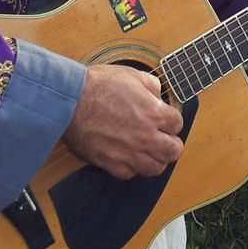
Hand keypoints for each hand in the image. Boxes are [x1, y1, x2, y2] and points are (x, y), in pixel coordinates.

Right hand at [62, 65, 183, 178]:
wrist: (70, 100)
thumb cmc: (97, 85)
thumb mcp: (131, 74)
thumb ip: (151, 85)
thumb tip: (158, 95)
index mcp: (153, 113)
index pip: (177, 124)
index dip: (172, 121)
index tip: (166, 121)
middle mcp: (144, 136)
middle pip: (173, 151)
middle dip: (172, 145)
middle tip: (165, 140)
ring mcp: (128, 152)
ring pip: (154, 168)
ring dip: (155, 160)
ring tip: (149, 152)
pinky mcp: (110, 163)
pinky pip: (129, 174)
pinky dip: (131, 167)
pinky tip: (128, 157)